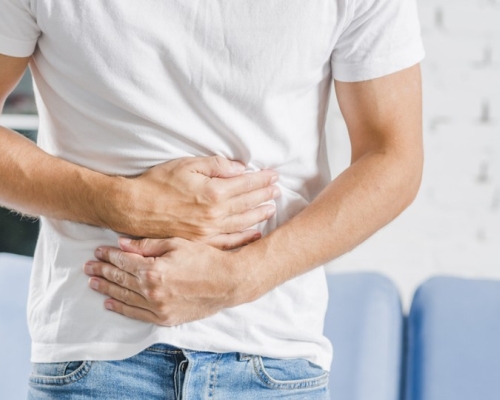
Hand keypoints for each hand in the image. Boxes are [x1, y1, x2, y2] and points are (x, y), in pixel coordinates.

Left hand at [83, 237, 256, 325]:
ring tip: (93, 282)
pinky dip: (121, 308)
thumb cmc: (205, 258)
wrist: (228, 282)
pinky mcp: (165, 318)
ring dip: (107, 288)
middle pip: (120, 279)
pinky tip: (109, 303)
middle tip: (88, 266)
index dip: (109, 255)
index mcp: (153, 270)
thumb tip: (122, 243)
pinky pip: (137, 314)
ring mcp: (158, 307)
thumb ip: (147, 245)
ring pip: (124, 297)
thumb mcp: (177, 244)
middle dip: (102, 270)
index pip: (123, 261)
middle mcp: (151, 291)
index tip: (98, 251)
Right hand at [113, 156, 279, 249]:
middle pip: (248, 203)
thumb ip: (217, 166)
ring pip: (243, 223)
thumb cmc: (159, 183)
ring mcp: (209, 231)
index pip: (246, 184)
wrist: (134, 207)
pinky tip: (255, 233)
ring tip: (271, 208)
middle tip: (277, 190)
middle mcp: (215, 214)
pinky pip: (228, 242)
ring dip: (259, 215)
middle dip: (265, 195)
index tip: (274, 175)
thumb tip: (240, 169)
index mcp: (214, 192)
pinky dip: (244, 238)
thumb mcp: (187, 165)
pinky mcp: (201, 242)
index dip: (262, 179)